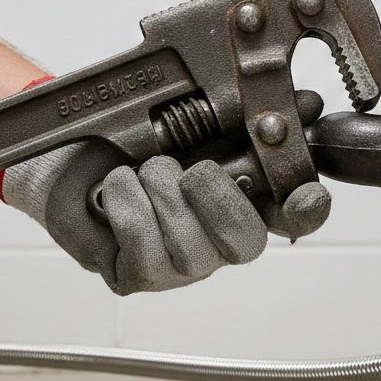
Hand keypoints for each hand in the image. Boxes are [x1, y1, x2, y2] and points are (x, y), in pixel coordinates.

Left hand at [1, 90, 330, 294]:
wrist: (73, 158)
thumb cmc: (135, 143)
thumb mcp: (193, 120)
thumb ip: (247, 114)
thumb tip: (307, 103)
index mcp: (247, 199)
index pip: (296, 216)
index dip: (306, 210)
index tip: (305, 194)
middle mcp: (221, 240)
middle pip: (246, 243)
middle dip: (215, 198)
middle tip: (189, 168)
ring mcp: (182, 267)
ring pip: (190, 248)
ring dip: (160, 192)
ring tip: (142, 171)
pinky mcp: (139, 277)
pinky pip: (144, 247)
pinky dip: (128, 204)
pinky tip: (118, 187)